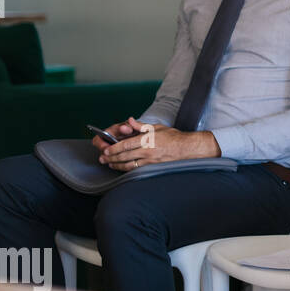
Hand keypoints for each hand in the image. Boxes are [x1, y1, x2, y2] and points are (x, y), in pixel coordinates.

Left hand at [98, 117, 218, 170]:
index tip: (106, 149)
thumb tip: (129, 121)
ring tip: (110, 164)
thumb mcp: (156, 127)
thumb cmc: (173, 137)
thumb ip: (141, 126)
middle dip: (112, 158)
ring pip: (129, 165)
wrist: (187, 148)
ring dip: (117, 165)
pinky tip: (122, 168)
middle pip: (125, 156)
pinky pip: (136, 169)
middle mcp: (147, 151)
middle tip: (103, 158)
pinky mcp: (153, 167)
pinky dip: (127, 169)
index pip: (126, 145)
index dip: (114, 148)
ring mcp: (150, 161)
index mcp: (147, 140)